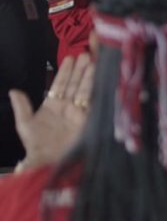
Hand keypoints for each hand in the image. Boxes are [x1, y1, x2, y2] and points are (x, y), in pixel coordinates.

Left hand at [10, 53, 92, 171]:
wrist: (51, 166)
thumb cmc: (37, 149)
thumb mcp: (26, 127)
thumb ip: (22, 108)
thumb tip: (13, 91)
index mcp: (52, 107)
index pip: (59, 86)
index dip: (65, 72)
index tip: (69, 59)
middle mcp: (67, 108)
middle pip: (74, 85)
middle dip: (79, 70)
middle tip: (84, 54)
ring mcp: (79, 114)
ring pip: (84, 90)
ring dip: (88, 75)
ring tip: (92, 59)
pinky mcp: (89, 120)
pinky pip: (93, 102)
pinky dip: (97, 90)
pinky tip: (100, 78)